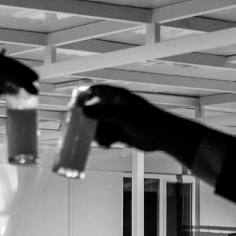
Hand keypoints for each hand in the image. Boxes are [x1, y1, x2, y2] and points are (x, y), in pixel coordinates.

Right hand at [82, 85, 204, 165]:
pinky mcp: (120, 133)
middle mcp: (115, 106)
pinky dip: (104, 140)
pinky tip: (107, 144)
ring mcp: (117, 120)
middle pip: (94, 110)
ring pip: (99, 125)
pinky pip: (106, 136)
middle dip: (87, 119)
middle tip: (77, 127)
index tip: (74, 106)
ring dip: (96, 133)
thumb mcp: (120, 115)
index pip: (95, 90)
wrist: (161, 135)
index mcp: (116, 96)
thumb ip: (101, 113)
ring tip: (99, 139)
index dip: (83, 96)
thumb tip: (83, 111)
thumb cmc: (145, 120)